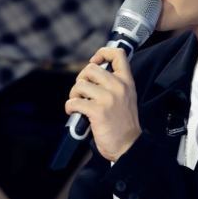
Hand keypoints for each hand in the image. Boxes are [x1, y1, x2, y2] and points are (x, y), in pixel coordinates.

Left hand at [65, 47, 140, 161]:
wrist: (128, 146)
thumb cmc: (123, 124)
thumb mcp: (126, 97)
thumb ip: (114, 84)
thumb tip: (91, 74)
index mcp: (127, 81)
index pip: (118, 54)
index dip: (102, 53)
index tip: (95, 62)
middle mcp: (118, 86)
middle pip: (90, 68)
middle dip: (81, 79)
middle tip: (82, 92)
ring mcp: (108, 98)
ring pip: (80, 84)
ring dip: (74, 94)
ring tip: (78, 103)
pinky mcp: (97, 111)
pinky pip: (74, 102)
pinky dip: (70, 107)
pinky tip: (74, 112)